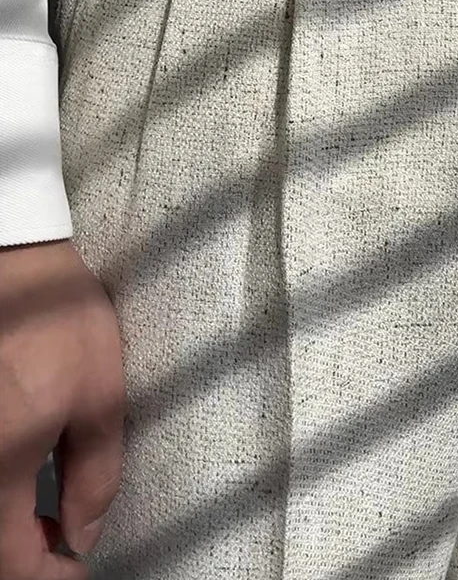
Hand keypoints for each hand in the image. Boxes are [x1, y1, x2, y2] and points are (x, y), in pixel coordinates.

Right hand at [0, 238, 125, 578]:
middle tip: (61, 540)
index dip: (48, 578)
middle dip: (23, 557)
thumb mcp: (99, 392)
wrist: (11, 258)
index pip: (11, 565)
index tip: (75, 570)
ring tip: (42, 513)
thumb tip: (84, 534)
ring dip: (6, 529)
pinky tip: (17, 479)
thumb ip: (95, 473)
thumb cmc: (58, 317)